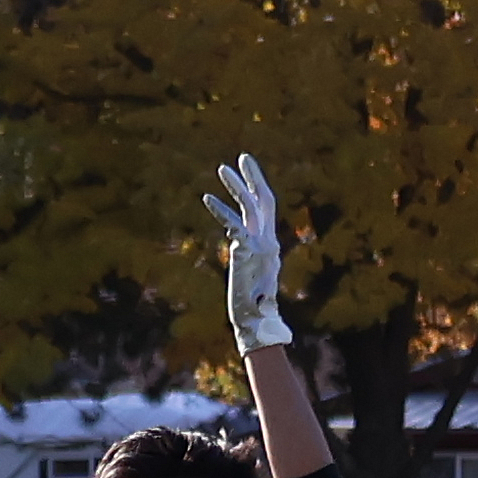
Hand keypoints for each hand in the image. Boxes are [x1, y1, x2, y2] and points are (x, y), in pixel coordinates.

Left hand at [206, 153, 291, 348]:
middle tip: (242, 156)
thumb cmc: (254, 307)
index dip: (258, 190)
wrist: (254, 320)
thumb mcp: (255, 278)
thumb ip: (251, 260)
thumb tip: (242, 253)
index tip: (246, 174)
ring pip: (250, 205)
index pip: (266, 209)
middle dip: (253, 177)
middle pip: (264, 199)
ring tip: (222, 167)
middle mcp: (268, 240)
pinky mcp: (246, 250)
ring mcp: (259, 243)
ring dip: (236, 185)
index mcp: (270, 244)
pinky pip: (233, 223)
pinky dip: (220, 209)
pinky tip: (206, 198)